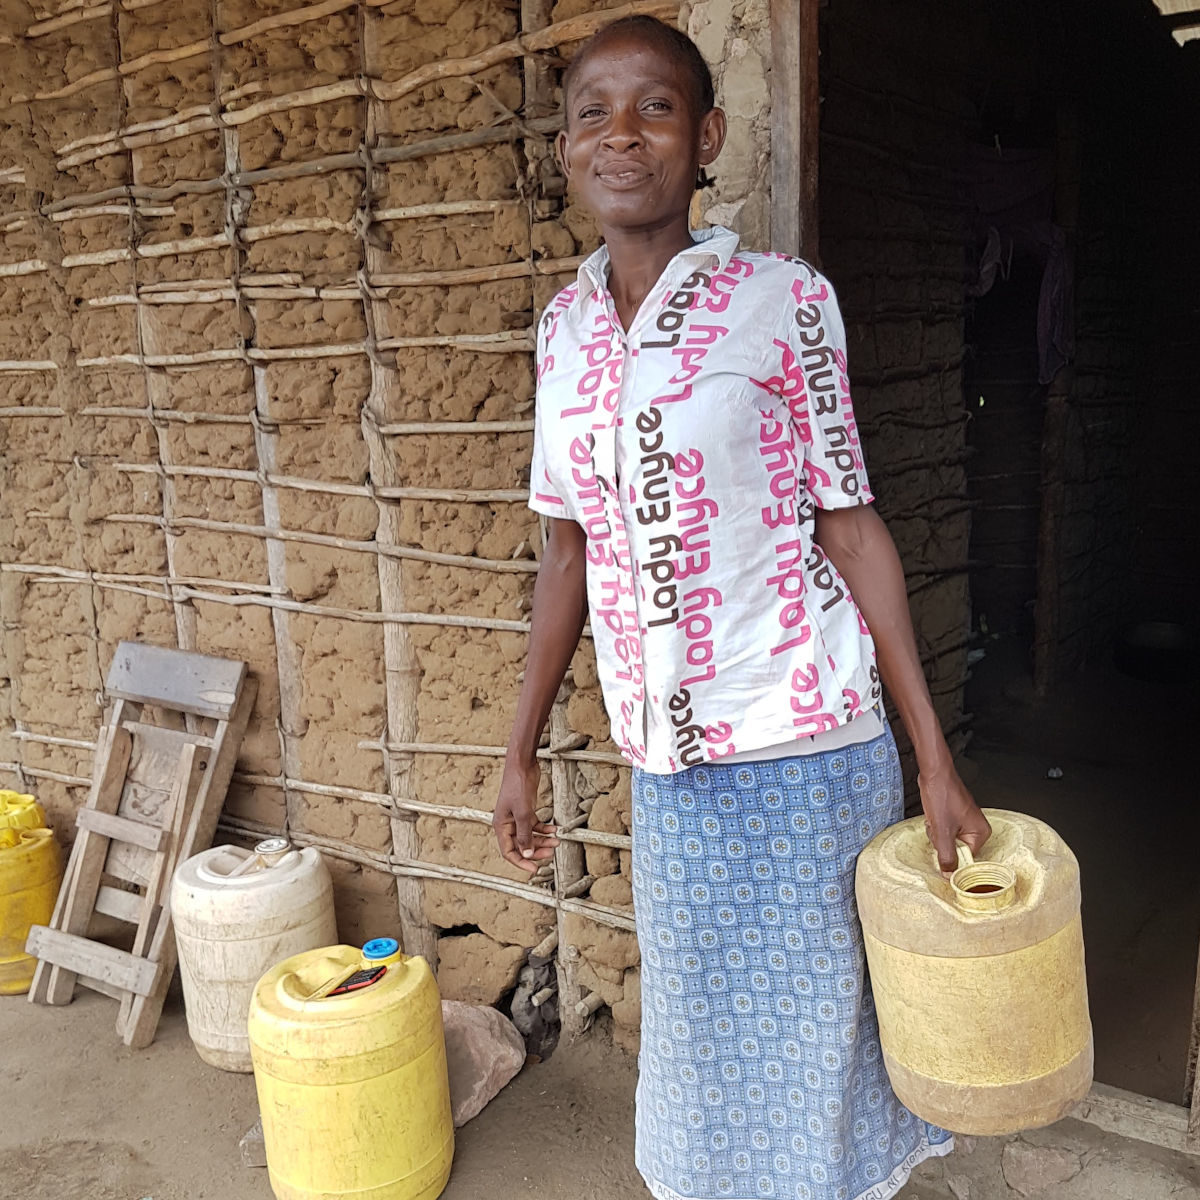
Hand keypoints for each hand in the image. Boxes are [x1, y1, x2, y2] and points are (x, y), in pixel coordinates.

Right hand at [493, 760, 558, 873]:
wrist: (522, 765)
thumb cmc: (517, 786)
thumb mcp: (523, 813)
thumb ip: (525, 835)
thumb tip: (527, 854)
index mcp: (501, 826)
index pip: (509, 851)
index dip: (521, 862)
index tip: (534, 869)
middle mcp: (508, 824)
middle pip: (522, 845)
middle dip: (536, 850)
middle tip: (551, 853)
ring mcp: (517, 817)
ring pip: (530, 836)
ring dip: (543, 840)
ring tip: (557, 841)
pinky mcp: (526, 810)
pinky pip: (535, 825)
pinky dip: (545, 829)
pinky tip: (555, 830)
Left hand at [917, 759, 990, 874]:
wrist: (933, 773)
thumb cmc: (942, 795)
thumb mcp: (942, 830)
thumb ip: (947, 855)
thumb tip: (950, 876)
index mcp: (981, 834)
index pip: (966, 859)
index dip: (951, 856)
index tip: (941, 850)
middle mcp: (976, 829)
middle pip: (956, 850)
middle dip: (941, 841)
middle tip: (938, 826)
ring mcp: (965, 823)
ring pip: (947, 841)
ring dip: (936, 833)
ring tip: (936, 818)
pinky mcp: (954, 818)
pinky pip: (943, 832)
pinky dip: (935, 826)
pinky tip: (934, 815)